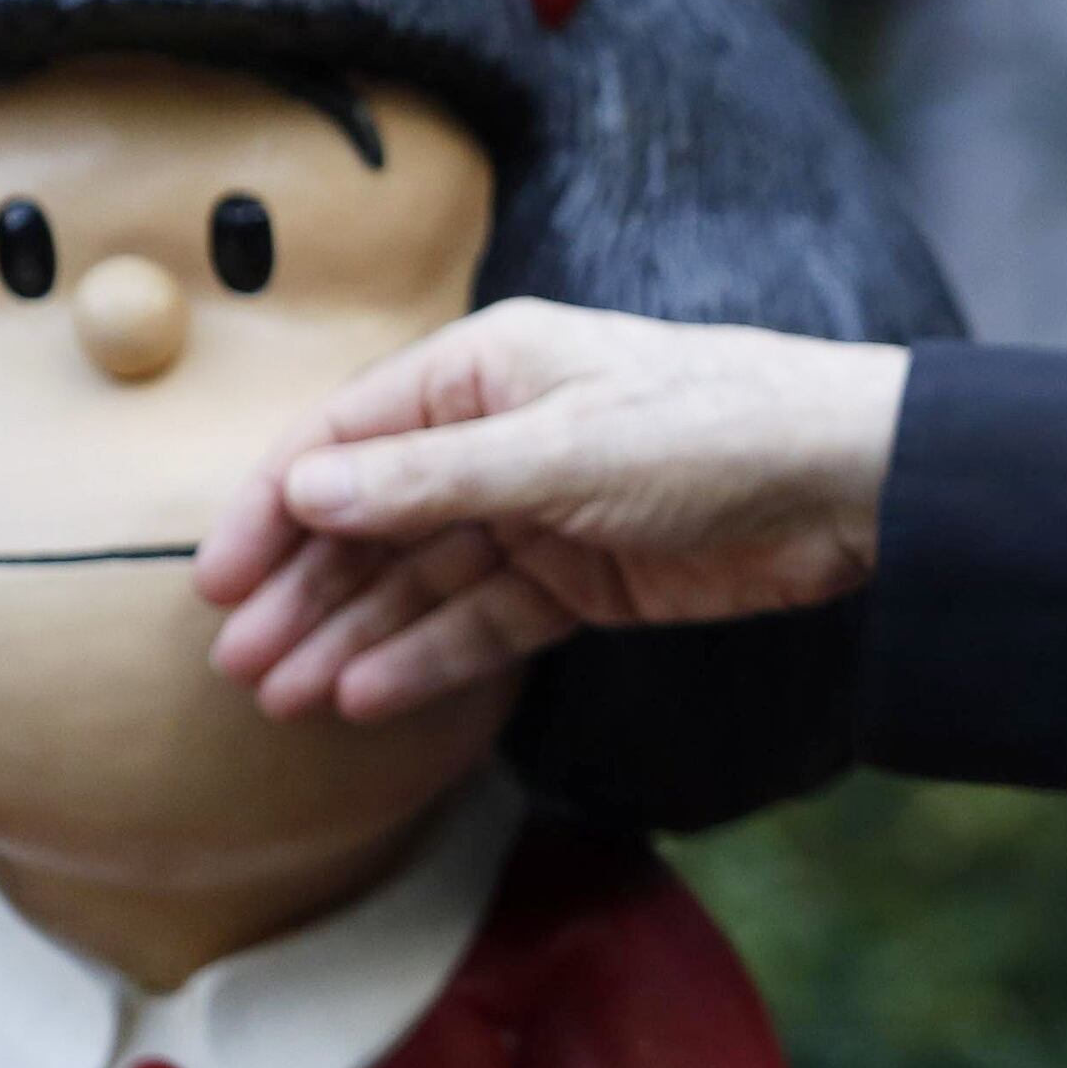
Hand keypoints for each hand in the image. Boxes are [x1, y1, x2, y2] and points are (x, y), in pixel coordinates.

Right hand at [196, 303, 910, 722]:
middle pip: (374, 518)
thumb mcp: (558, 452)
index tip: (215, 582)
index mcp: (485, 371)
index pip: (346, 440)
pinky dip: (430, 657)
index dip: (274, 508)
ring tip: (284, 696)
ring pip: (422, 580)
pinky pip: (487, 621)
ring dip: (354, 634)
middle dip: (304, 588)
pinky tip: (368, 695)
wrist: (851, 481)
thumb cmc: (714, 424)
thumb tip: (307, 491)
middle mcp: (500, 436)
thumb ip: (430, 482)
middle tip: (235, 662)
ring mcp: (541, 511)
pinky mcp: (585, 577)